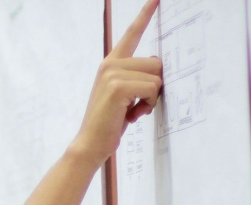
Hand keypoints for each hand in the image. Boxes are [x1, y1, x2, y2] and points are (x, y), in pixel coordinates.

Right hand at [71, 0, 163, 167]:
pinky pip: (152, 88)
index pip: (131, 33)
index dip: (145, 15)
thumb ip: (135, 79)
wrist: (90, 143)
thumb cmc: (109, 123)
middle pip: (156, 61)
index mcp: (111, 63)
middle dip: (155, 86)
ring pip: (156, 77)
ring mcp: (112, 73)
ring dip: (152, 98)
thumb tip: (159, 73)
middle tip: (139, 105)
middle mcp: (110, 64)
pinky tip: (133, 115)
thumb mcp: (123, 96)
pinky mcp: (118, 86)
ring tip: (134, 111)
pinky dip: (149, 104)